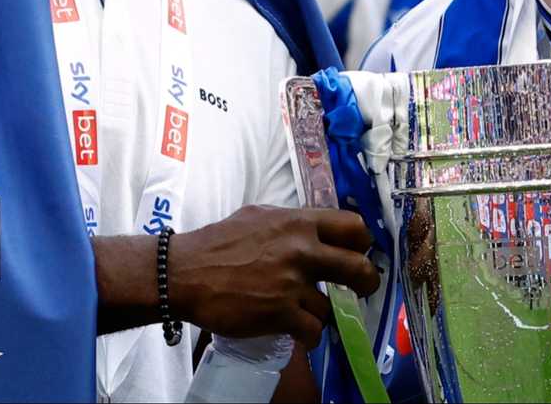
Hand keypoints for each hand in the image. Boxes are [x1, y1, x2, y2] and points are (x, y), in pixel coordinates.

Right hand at [168, 205, 379, 348]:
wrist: (184, 273)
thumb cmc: (217, 243)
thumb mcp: (258, 217)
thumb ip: (290, 224)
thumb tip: (313, 231)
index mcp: (298, 222)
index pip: (353, 227)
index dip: (362, 243)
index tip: (359, 253)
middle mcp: (302, 251)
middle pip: (359, 269)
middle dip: (366, 283)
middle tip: (362, 289)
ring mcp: (293, 285)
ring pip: (332, 307)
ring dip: (322, 312)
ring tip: (305, 311)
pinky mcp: (281, 315)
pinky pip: (314, 330)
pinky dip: (309, 334)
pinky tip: (297, 330)